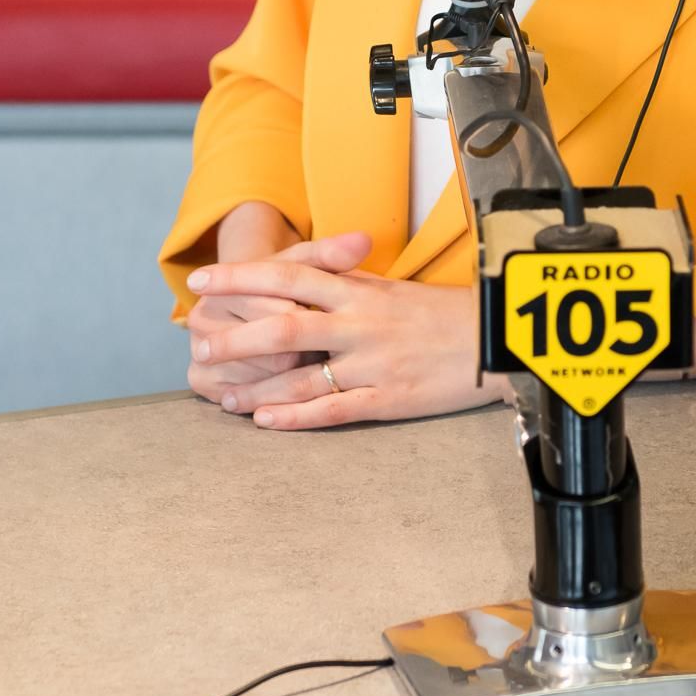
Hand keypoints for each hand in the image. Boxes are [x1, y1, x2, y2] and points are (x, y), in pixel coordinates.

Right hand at [185, 230, 369, 403]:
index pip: (278, 307)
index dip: (309, 314)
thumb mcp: (307, 266)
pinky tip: (290, 385)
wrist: (254, 310)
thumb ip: (332, 254)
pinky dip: (275, 394)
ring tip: (305, 358)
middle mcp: (200, 318)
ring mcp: (197, 353)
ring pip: (264, 373)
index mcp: (223, 286)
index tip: (324, 314)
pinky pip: (248, 396)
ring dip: (295, 372)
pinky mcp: (201, 383)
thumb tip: (364, 241)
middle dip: (304, 345)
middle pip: (270, 343)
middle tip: (322, 343)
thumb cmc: (289, 286)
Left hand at [185, 253, 513, 429]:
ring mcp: (372, 361)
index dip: (242, 276)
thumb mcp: (394, 288)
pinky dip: (296, 416)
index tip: (203, 279)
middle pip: (284, 324)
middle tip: (198, 345)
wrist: (497, 338)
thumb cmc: (445, 313)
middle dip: (236, 336)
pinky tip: (266, 420)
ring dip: (256, 386)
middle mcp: (360, 322)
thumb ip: (349, 283)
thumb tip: (307, 275)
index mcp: (361, 289)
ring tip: (222, 394)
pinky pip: (333, 408)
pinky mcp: (388, 397)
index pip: (289, 274)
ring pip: (300, 374)